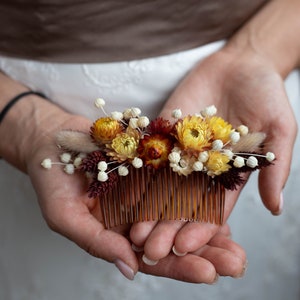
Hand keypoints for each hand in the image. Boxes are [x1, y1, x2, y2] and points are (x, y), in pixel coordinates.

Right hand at [25, 113, 245, 282]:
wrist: (56, 138)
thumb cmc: (53, 179)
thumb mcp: (64, 215)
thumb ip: (96, 242)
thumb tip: (130, 269)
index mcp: (117, 234)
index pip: (151, 258)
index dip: (178, 267)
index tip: (208, 273)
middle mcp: (136, 217)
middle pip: (173, 240)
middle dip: (205, 252)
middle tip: (236, 262)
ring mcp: (146, 193)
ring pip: (181, 214)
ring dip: (209, 226)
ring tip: (237, 240)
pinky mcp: (152, 169)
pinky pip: (178, 183)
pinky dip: (198, 192)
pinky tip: (220, 203)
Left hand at [130, 44, 296, 267]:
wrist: (240, 63)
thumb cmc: (266, 94)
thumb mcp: (279, 130)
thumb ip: (274, 167)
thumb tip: (277, 208)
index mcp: (228, 173)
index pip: (213, 208)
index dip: (198, 229)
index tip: (182, 248)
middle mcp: (201, 167)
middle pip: (183, 203)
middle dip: (167, 227)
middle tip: (150, 251)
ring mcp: (181, 149)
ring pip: (162, 185)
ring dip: (148, 208)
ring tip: (133, 231)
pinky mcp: (165, 131)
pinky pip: (151, 153)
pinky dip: (138, 173)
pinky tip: (124, 191)